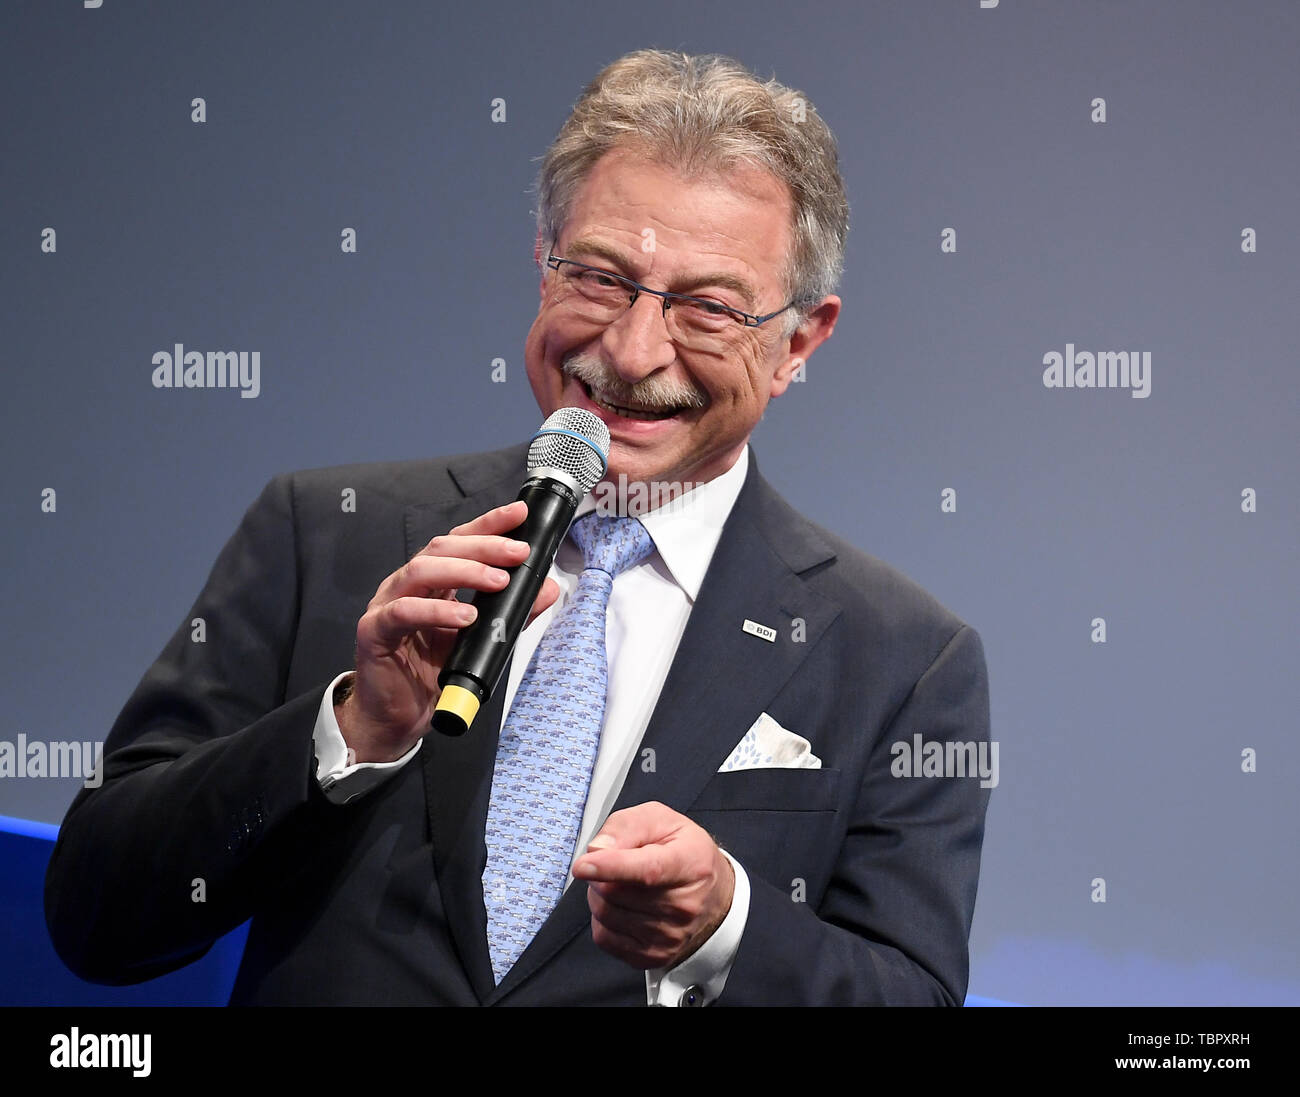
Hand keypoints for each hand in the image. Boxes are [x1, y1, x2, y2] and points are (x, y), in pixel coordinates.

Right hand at [338, 500, 558, 761]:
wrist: (397, 715)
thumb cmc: (432, 672)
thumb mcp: (481, 639)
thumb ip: (512, 612)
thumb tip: (548, 588)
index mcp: (432, 580)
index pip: (460, 541)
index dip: (489, 524)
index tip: (519, 514)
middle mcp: (408, 585)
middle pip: (442, 548)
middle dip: (484, 546)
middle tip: (517, 553)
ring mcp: (387, 604)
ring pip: (422, 570)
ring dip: (464, 571)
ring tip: (498, 581)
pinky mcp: (375, 631)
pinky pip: (404, 612)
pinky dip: (437, 610)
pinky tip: (464, 615)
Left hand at [572, 801, 734, 969]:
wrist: (712, 892)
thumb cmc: (684, 852)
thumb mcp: (661, 820)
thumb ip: (627, 826)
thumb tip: (598, 849)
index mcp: (690, 863)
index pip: (647, 870)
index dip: (611, 867)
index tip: (583, 866)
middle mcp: (684, 904)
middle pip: (616, 893)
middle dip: (600, 874)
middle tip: (611, 863)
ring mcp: (671, 935)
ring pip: (606, 915)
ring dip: (599, 896)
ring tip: (618, 883)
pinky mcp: (655, 955)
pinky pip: (605, 938)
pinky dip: (601, 919)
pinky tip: (619, 906)